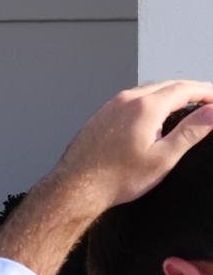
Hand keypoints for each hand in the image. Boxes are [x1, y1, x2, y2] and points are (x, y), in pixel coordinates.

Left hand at [52, 80, 212, 208]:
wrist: (76, 188)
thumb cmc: (115, 179)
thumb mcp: (163, 157)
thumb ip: (191, 131)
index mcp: (144, 107)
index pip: (185, 89)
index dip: (207, 92)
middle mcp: (125, 101)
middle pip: (167, 85)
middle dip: (191, 90)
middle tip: (208, 99)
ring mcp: (110, 106)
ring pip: (148, 90)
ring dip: (171, 92)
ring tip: (187, 103)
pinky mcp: (101, 115)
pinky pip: (131, 99)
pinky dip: (151, 100)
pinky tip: (155, 113)